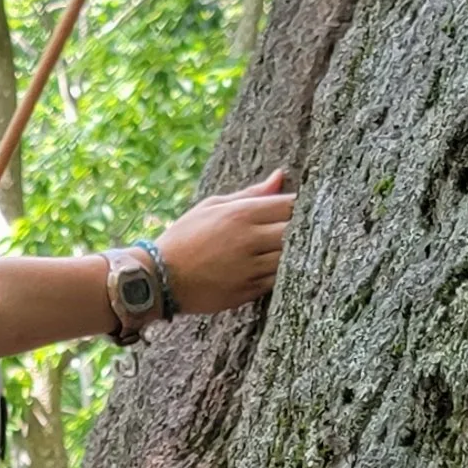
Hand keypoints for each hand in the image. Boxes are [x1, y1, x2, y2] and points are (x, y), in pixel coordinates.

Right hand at [157, 169, 294, 317]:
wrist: (160, 278)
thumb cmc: (185, 237)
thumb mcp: (213, 206)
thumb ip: (251, 194)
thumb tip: (280, 176)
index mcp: (240, 214)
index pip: (289, 205)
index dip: (303, 205)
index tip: (306, 207)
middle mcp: (248, 241)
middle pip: (296, 232)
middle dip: (304, 229)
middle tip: (307, 228)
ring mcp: (249, 269)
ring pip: (290, 259)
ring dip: (295, 253)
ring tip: (294, 249)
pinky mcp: (248, 291)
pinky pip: (278, 281)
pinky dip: (282, 274)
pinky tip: (277, 267)